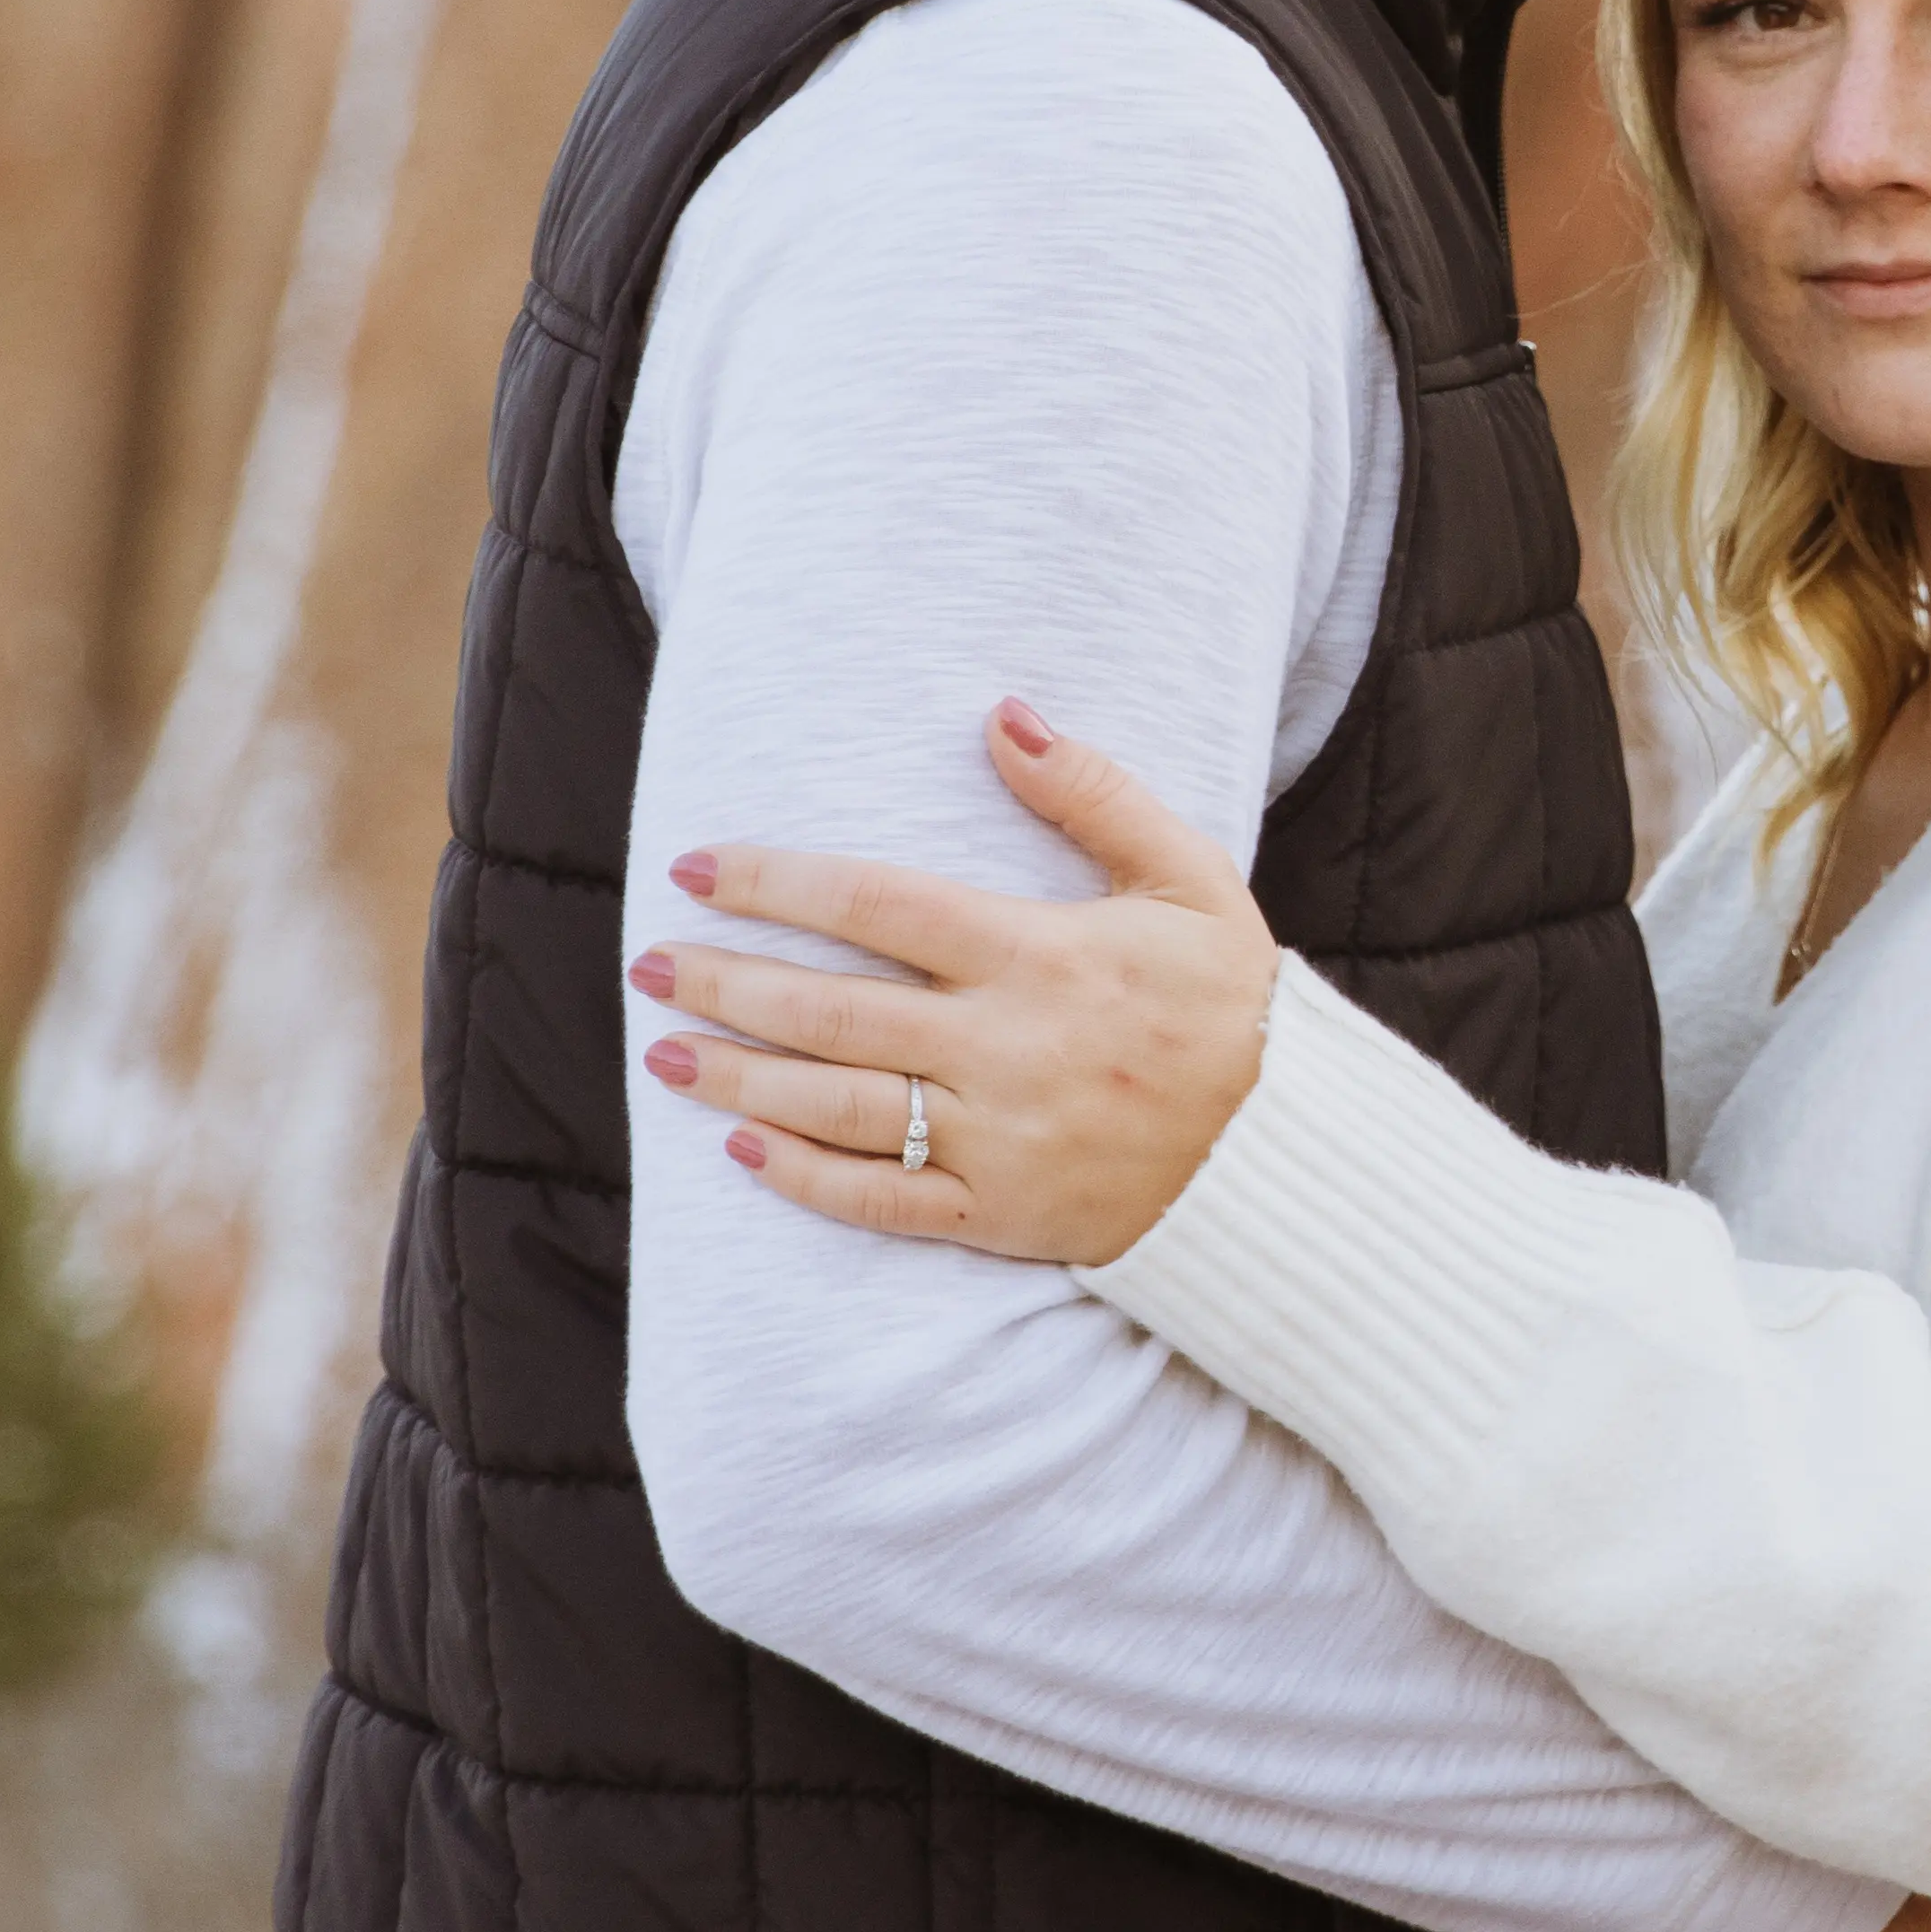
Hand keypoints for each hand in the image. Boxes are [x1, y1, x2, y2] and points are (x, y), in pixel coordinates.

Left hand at [636, 702, 1278, 1266]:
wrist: (1283, 1156)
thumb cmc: (1229, 1004)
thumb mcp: (1187, 877)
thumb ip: (1093, 793)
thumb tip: (1002, 716)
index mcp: (1040, 955)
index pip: (878, 904)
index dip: (778, 882)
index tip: (700, 868)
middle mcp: (1002, 1048)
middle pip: (832, 1009)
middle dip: (727, 981)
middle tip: (647, 963)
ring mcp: (996, 1140)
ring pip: (839, 1106)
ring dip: (740, 1076)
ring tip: (662, 1050)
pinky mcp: (998, 1215)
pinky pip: (882, 1203)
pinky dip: (804, 1179)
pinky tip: (740, 1148)